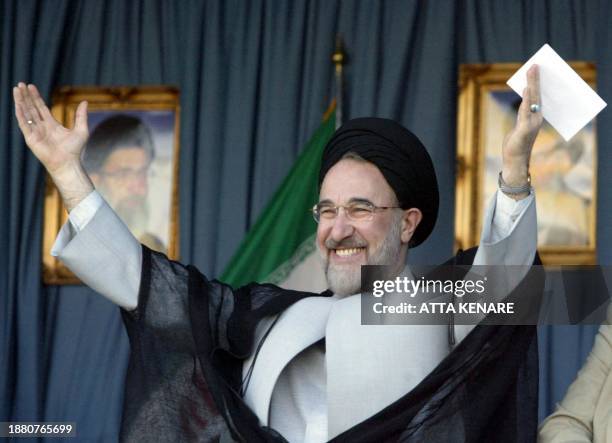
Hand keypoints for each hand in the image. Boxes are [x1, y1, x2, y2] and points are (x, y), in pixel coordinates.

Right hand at [13, 83, 93, 209]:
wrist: (68, 163)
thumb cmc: (75, 150)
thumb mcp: (81, 130)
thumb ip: (81, 116)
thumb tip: (85, 101)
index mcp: (52, 124)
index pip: (41, 107)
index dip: (35, 97)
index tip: (30, 86)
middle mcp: (42, 127)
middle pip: (31, 108)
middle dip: (26, 96)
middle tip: (20, 84)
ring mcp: (35, 132)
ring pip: (25, 113)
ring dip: (20, 101)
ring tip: (16, 89)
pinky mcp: (31, 138)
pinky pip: (24, 124)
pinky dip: (20, 114)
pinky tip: (17, 105)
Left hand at [501, 65, 543, 191]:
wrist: (515, 159)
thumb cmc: (517, 142)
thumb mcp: (520, 125)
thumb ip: (523, 113)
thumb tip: (524, 99)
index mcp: (535, 116)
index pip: (537, 96)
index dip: (536, 82)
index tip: (536, 69)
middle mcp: (536, 117)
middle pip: (536, 95)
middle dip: (535, 79)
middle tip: (535, 64)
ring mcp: (531, 123)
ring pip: (532, 100)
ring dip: (532, 84)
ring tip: (532, 71)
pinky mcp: (524, 128)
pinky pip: (526, 111)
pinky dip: (526, 99)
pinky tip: (526, 89)